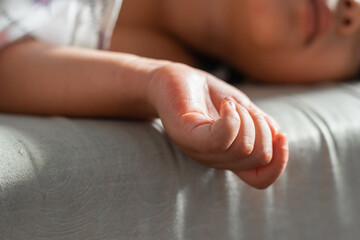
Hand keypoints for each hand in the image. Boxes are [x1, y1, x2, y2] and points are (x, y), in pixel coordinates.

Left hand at [147, 63, 288, 188]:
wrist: (173, 78)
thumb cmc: (208, 96)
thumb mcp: (244, 110)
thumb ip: (262, 126)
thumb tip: (277, 137)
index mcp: (229, 157)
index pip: (261, 181)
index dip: (279, 162)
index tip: (281, 136)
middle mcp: (214, 159)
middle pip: (258, 157)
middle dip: (262, 127)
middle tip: (242, 108)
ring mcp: (199, 150)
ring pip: (243, 147)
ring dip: (247, 118)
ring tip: (230, 104)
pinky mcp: (186, 135)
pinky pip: (221, 137)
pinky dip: (232, 116)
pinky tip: (225, 103)